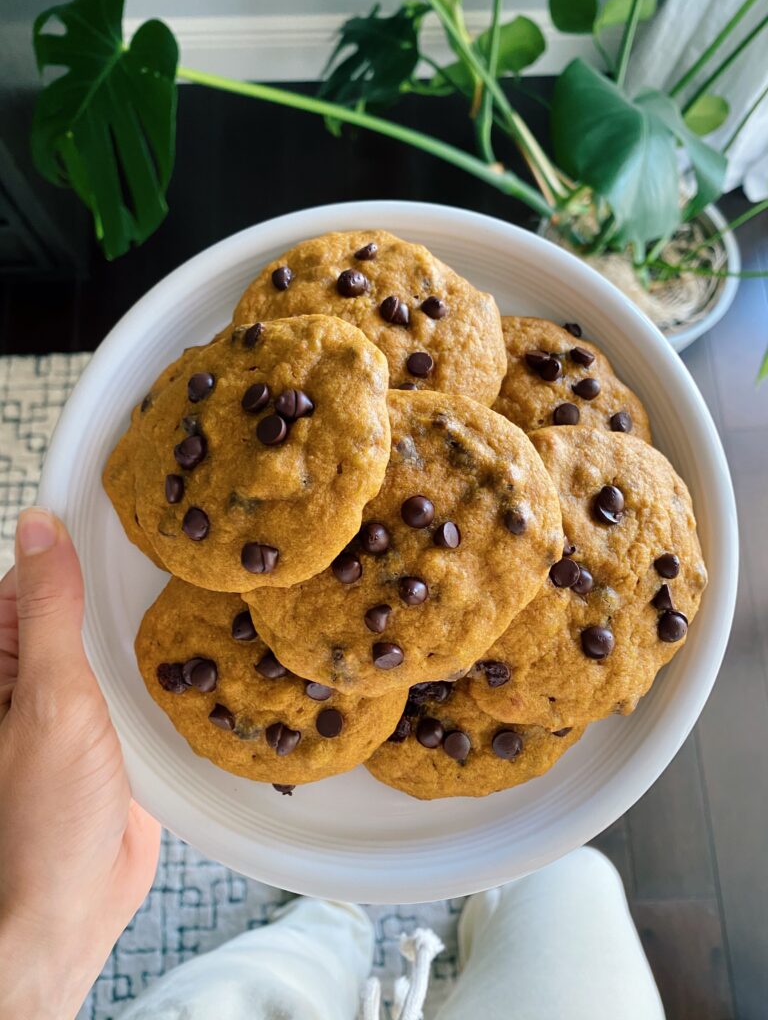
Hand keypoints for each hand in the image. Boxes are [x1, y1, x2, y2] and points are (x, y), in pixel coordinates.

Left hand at [0, 509, 160, 1018]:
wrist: (72, 906)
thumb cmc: (42, 817)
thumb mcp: (49, 696)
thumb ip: (50, 609)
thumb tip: (41, 526)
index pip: (31, 574)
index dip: (71, 537)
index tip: (121, 499)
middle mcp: (29, 675)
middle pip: (75, 601)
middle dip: (117, 578)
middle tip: (179, 543)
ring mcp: (73, 702)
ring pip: (110, 638)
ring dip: (143, 620)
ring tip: (197, 583)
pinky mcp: (110, 729)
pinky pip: (134, 678)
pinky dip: (160, 662)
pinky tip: (196, 645)